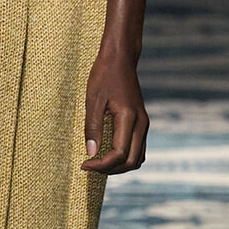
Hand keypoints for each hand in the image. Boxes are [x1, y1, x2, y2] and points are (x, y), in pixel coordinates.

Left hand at [81, 45, 148, 173]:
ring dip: (119, 166)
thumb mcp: (93, 100)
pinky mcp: (141, 121)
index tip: (84, 164)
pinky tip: (108, 153)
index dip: (101, 165)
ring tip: (98, 163)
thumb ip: (93, 128)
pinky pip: (138, 148)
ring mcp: (144, 123)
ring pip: (137, 157)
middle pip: (131, 161)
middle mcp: (141, 123)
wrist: (121, 58)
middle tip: (90, 166)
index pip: (119, 154)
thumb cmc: (104, 75)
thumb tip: (91, 153)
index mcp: (129, 118)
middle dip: (110, 169)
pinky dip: (125, 157)